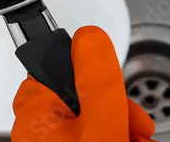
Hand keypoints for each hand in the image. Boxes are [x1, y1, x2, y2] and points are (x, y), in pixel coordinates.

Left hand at [11, 26, 154, 141]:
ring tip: (136, 140)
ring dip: (123, 127)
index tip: (109, 78)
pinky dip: (117, 138)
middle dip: (117, 108)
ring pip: (95, 120)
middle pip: (81, 97)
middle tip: (134, 124)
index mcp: (33, 116)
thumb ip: (97, 78)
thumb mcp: (103, 121)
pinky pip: (97, 137)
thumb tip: (89, 37)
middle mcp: (38, 132)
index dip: (86, 69)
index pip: (51, 68)